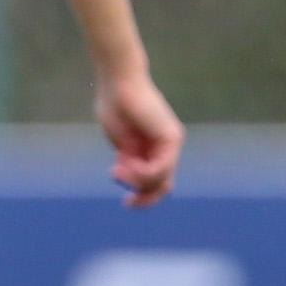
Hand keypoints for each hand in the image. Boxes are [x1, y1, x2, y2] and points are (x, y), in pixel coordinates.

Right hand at [97, 66, 182, 205]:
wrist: (118, 82)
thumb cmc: (114, 105)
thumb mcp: (121, 143)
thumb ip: (129, 161)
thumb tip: (133, 180)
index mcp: (152, 148)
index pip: (157, 181)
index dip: (143, 196)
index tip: (126, 203)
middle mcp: (166, 147)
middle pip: (163, 185)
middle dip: (145, 197)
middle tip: (128, 203)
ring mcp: (171, 142)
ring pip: (161, 179)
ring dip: (136, 181)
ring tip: (117, 170)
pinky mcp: (171, 138)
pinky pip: (161, 167)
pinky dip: (143, 173)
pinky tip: (126, 166)